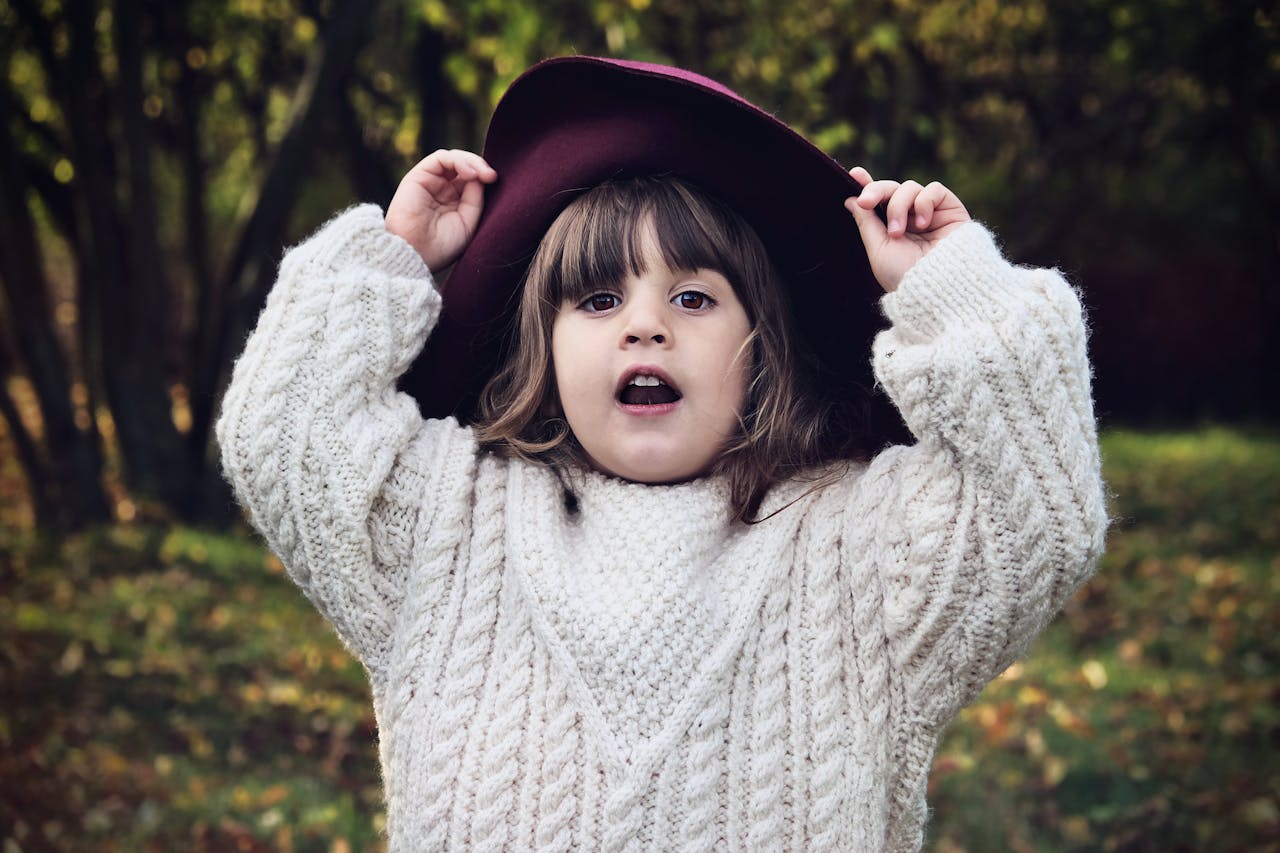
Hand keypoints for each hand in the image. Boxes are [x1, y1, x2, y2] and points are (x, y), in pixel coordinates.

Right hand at [385, 149, 497, 273]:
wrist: (416, 254)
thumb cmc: (441, 246)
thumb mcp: (468, 222)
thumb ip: (475, 198)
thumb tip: (481, 176)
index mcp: (455, 202)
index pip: (473, 180)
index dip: (485, 177)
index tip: (495, 181)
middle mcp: (442, 190)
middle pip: (465, 167)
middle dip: (481, 167)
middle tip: (492, 176)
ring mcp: (431, 182)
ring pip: (454, 160)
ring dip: (471, 162)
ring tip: (482, 174)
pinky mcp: (418, 176)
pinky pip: (441, 158)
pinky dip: (457, 160)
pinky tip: (469, 173)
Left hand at [844, 166, 970, 292]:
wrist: (937, 287)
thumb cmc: (905, 275)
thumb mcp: (878, 248)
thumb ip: (866, 221)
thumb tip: (851, 199)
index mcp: (892, 228)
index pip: (879, 201)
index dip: (867, 185)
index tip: (854, 175)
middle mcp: (911, 218)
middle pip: (891, 189)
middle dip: (876, 191)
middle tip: (866, 202)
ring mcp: (931, 213)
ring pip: (909, 188)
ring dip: (898, 206)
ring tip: (898, 232)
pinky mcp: (950, 209)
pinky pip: (933, 190)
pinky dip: (923, 202)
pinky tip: (922, 224)